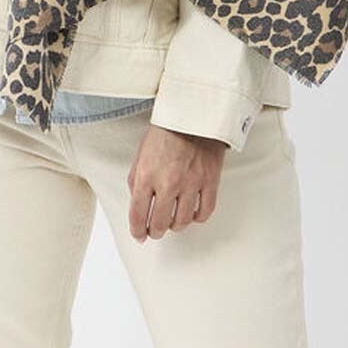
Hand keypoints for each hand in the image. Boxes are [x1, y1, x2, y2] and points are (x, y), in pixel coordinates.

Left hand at [126, 123, 229, 242]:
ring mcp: (190, 183)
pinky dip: (197, 217)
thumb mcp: (141, 153)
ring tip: (173, 220)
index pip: (138, 215)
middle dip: (155, 231)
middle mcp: (168, 182)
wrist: (194, 112)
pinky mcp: (210, 181)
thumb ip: (137, 180)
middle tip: (155, 230)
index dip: (137, 230)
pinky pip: (204, 212)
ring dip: (175, 225)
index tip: (139, 234)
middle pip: (160, 224)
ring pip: (182, 222)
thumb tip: (138, 203)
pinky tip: (192, 212)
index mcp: (147, 174)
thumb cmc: (166, 130)